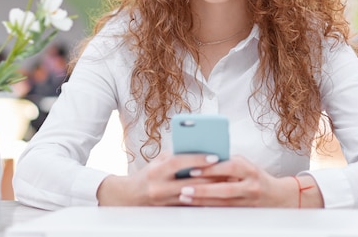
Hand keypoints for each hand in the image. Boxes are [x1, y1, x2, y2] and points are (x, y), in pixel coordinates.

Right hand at [96, 152, 221, 205]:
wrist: (128, 196)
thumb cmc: (148, 174)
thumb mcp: (159, 161)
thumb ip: (176, 155)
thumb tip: (199, 147)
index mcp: (156, 170)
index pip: (178, 162)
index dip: (197, 159)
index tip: (215, 156)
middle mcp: (159, 187)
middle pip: (190, 182)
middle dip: (211, 176)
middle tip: (229, 171)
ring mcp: (164, 201)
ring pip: (193, 196)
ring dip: (211, 189)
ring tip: (227, 182)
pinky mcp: (169, 210)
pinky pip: (190, 205)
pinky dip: (204, 198)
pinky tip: (216, 194)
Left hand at [175, 155, 323, 207]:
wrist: (278, 196)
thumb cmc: (256, 177)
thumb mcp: (245, 165)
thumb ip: (227, 163)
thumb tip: (201, 161)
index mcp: (250, 170)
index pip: (230, 167)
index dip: (211, 169)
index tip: (192, 169)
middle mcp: (251, 186)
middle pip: (224, 189)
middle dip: (202, 188)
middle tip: (183, 187)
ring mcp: (249, 201)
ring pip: (222, 203)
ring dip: (201, 200)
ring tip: (184, 197)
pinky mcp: (245, 212)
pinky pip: (223, 210)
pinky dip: (208, 206)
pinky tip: (195, 204)